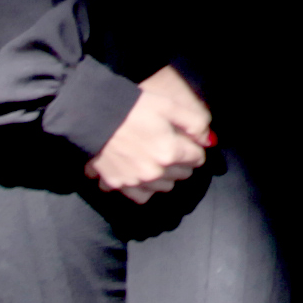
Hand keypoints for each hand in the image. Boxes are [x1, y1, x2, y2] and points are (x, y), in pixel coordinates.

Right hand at [87, 66, 218, 200]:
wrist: (93, 114)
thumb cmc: (133, 106)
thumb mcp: (169, 106)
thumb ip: (195, 123)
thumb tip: (209, 140)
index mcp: (170, 152)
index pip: (197, 158)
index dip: (194, 147)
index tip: (186, 139)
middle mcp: (156, 172)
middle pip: (183, 174)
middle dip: (182, 162)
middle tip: (171, 146)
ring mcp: (136, 181)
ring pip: (165, 187)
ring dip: (166, 176)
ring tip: (157, 160)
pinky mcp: (118, 184)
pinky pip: (141, 197)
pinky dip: (144, 189)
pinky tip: (141, 174)